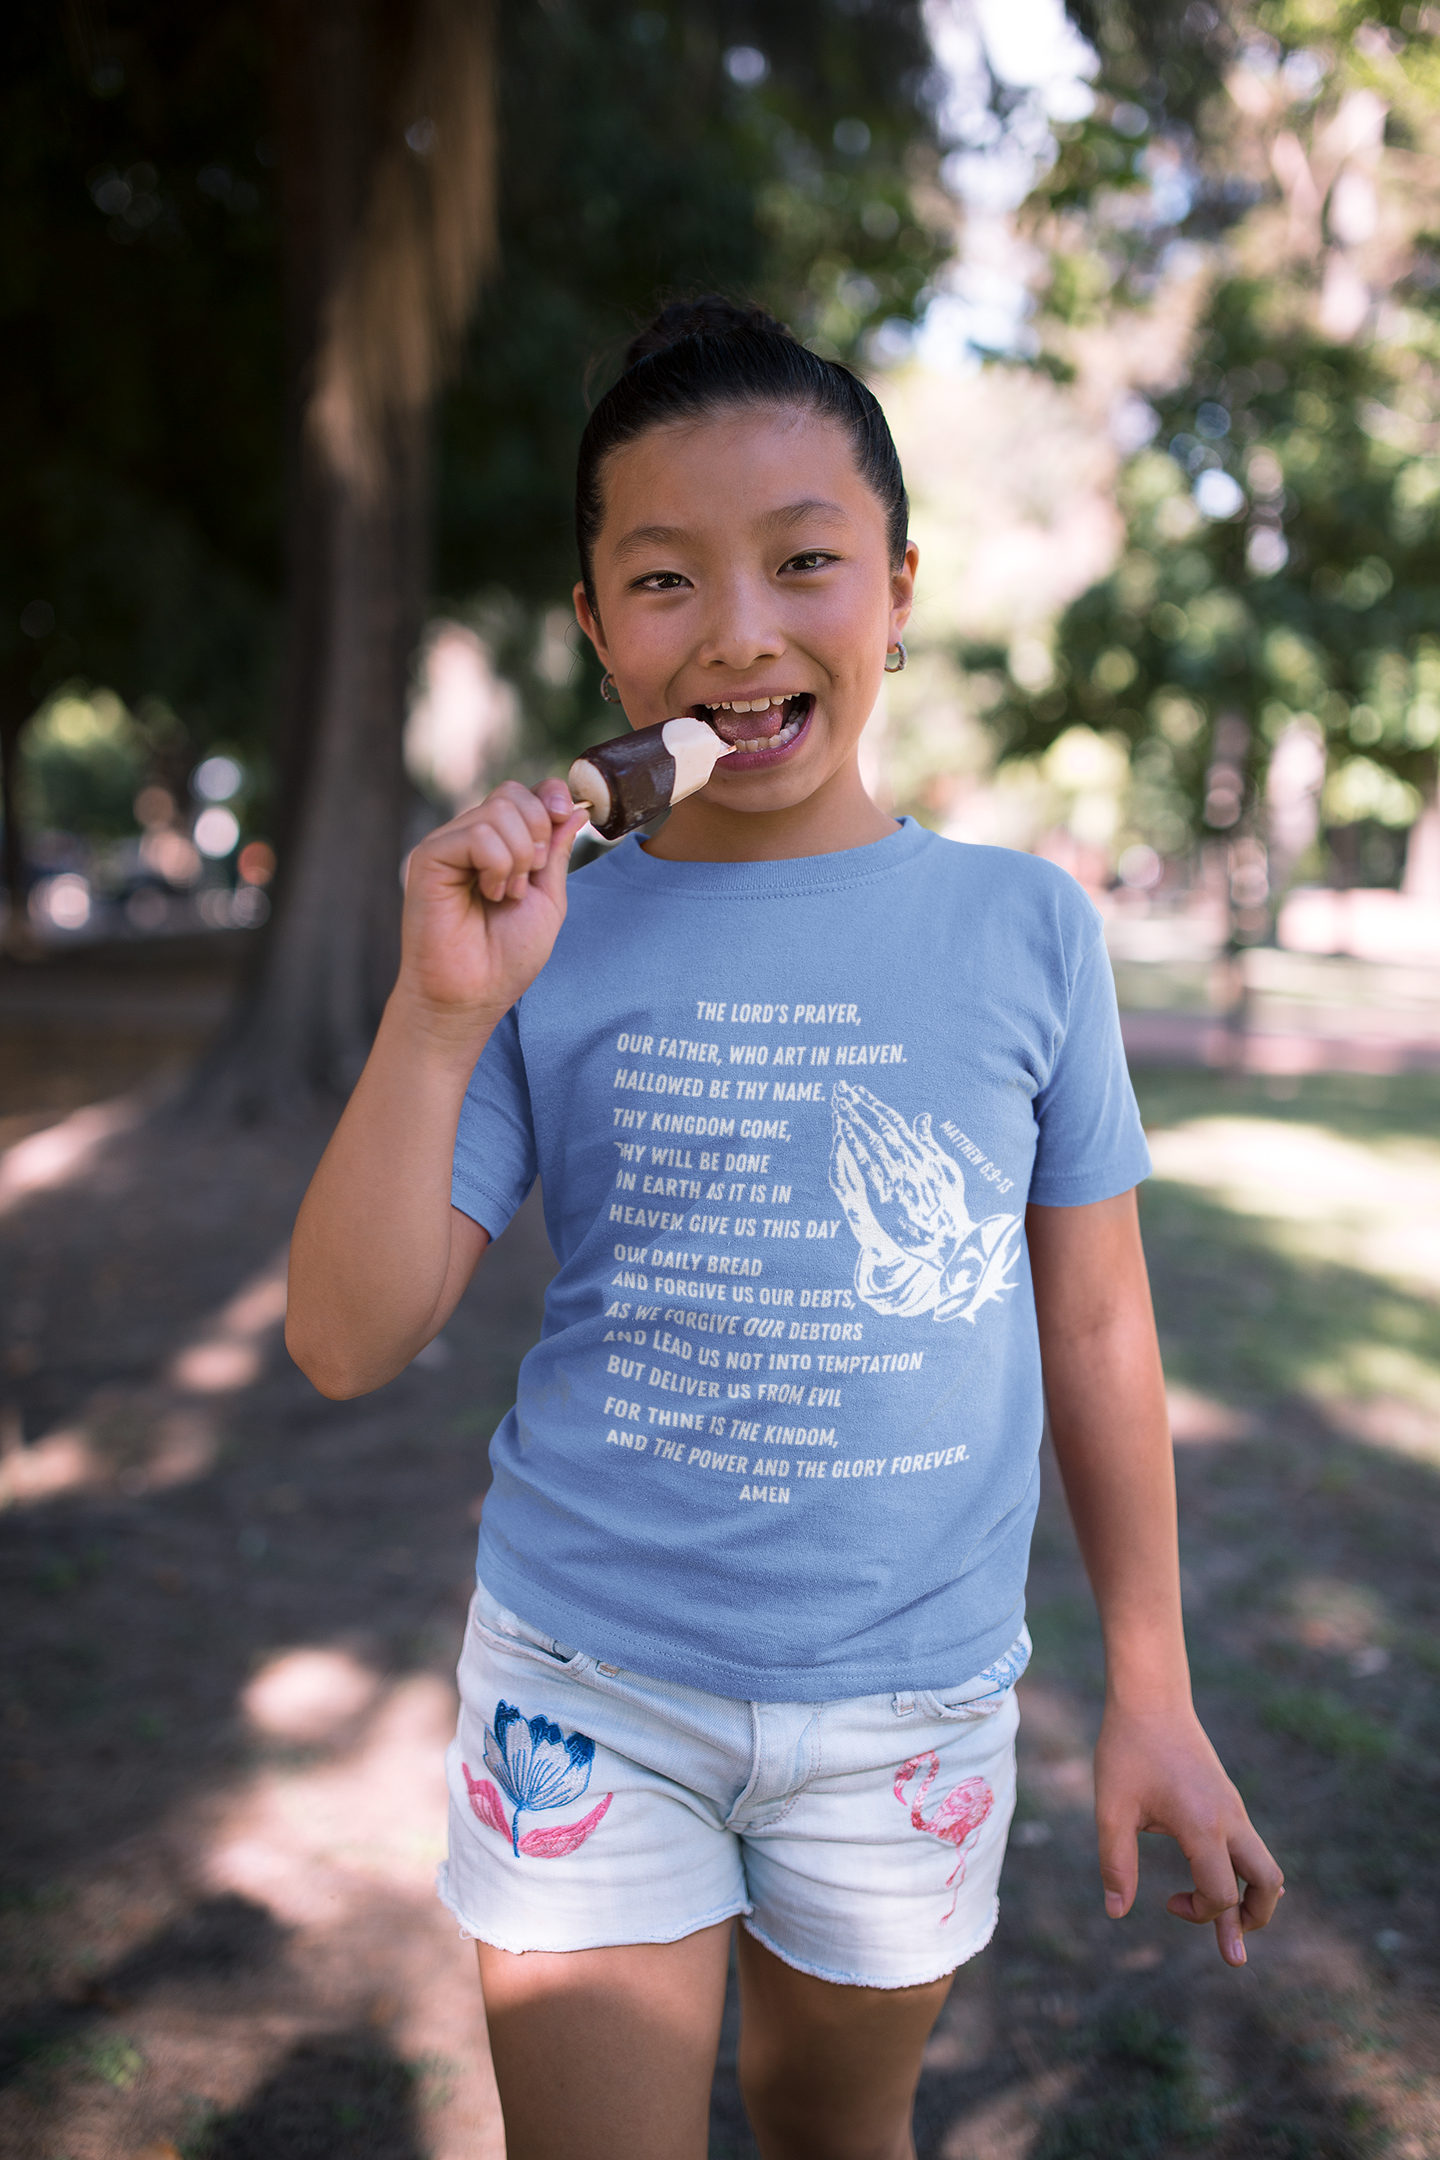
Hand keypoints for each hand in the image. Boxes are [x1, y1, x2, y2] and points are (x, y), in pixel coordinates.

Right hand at [397, 779, 587, 1036]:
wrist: (471, 996)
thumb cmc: (505, 959)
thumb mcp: (548, 900)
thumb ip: (556, 852)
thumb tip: (573, 808)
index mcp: (495, 846)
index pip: (522, 793)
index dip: (550, 797)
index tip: (567, 816)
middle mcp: (467, 840)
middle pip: (512, 794)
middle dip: (539, 834)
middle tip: (527, 882)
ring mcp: (446, 845)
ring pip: (499, 811)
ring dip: (519, 858)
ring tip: (504, 896)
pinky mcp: (429, 857)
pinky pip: (478, 834)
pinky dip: (497, 864)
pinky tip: (488, 894)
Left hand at [1093, 1702, 1283, 1966]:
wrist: (1150, 1696)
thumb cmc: (1127, 1750)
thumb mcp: (1112, 1809)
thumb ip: (1115, 1864)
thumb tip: (1116, 1913)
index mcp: (1203, 1826)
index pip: (1220, 1893)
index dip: (1200, 1913)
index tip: (1166, 1903)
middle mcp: (1230, 1819)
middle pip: (1269, 1884)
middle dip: (1253, 1919)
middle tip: (1232, 1948)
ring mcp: (1234, 1807)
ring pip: (1266, 1865)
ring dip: (1252, 1896)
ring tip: (1231, 1921)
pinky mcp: (1228, 1798)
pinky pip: (1250, 1844)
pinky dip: (1242, 1871)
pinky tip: (1223, 1877)